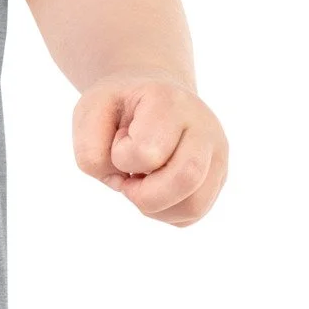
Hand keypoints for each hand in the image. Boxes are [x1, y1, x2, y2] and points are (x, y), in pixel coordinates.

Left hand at [73, 76, 227, 225]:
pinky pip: (194, 213)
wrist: (148, 95)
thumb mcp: (89, 112)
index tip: (119, 140)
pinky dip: (165, 212)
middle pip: (186, 178)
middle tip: (128, 179)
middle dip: (145, 195)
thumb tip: (121, 183)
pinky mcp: (219, 177)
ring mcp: (217, 153)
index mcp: (169, 101)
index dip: (120, 157)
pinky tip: (154, 188)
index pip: (147, 151)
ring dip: (155, 208)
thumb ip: (90, 150)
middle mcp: (203, 126)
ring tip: (141, 183)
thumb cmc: (118, 107)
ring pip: (194, 205)